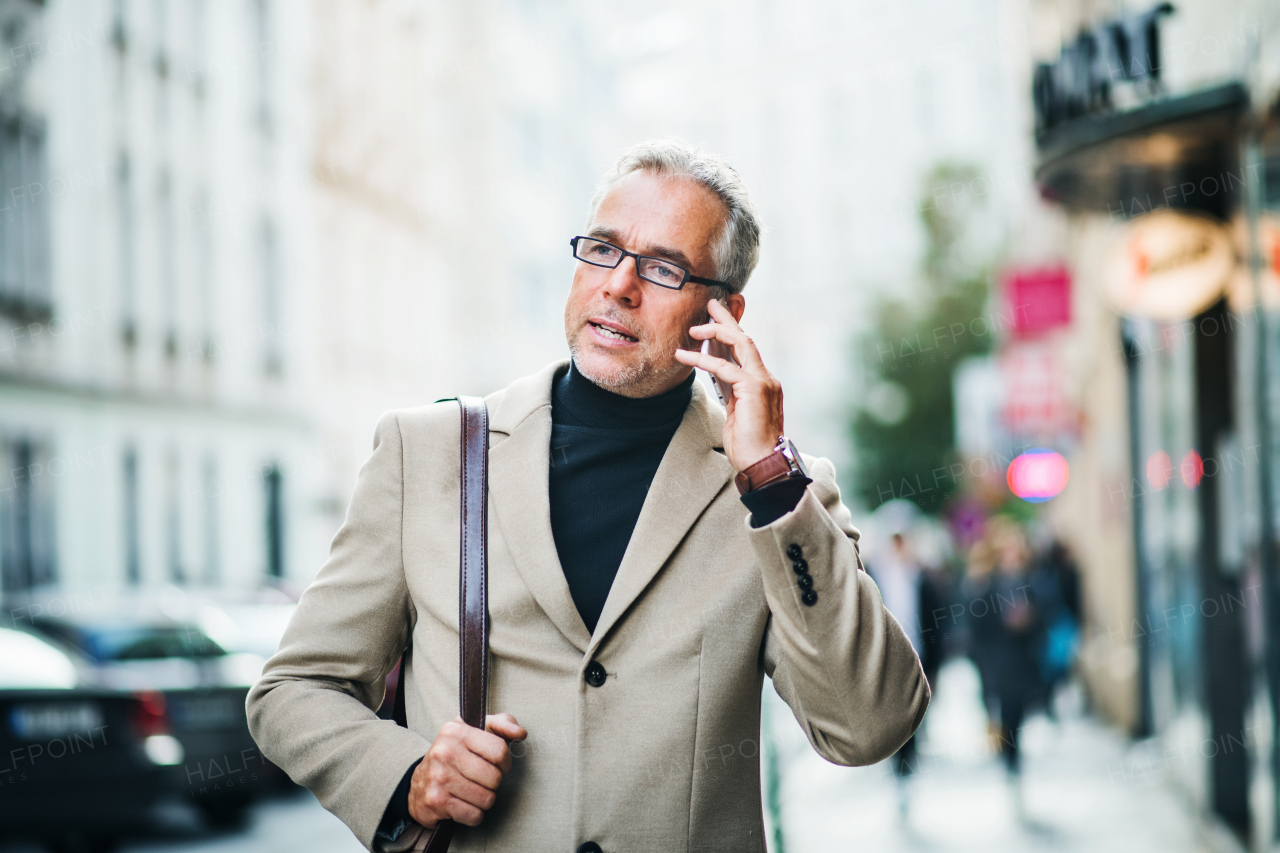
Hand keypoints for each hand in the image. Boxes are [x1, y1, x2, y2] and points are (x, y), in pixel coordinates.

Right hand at [408, 713, 526, 828]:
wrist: (418, 783)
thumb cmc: (454, 754)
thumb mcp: (474, 730)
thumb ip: (502, 724)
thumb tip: (520, 733)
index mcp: (456, 730)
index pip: (499, 750)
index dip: (505, 762)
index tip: (498, 764)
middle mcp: (445, 752)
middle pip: (495, 778)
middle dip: (493, 783)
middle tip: (482, 779)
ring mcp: (439, 777)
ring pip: (486, 799)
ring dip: (484, 800)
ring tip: (472, 791)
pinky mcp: (436, 801)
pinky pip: (474, 815)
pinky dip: (474, 814)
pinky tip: (463, 804)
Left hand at [673, 299, 784, 471]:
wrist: (763, 465)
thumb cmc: (749, 445)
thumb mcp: (736, 412)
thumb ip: (731, 392)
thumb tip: (718, 377)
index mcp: (762, 383)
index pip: (745, 350)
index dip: (730, 332)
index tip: (714, 319)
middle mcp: (766, 378)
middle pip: (745, 339)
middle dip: (727, 320)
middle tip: (710, 305)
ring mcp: (763, 382)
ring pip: (740, 345)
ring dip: (716, 332)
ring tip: (694, 328)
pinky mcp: (754, 390)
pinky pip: (725, 368)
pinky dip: (703, 359)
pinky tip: (685, 356)